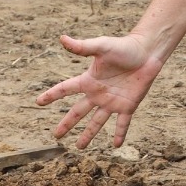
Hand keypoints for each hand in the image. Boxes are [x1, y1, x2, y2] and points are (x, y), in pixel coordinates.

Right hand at [35, 33, 162, 149]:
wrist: (147, 52)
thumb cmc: (124, 47)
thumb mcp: (101, 46)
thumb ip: (82, 47)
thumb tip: (62, 38)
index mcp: (89, 80)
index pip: (65, 89)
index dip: (52, 95)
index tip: (38, 102)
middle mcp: (98, 93)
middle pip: (78, 112)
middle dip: (67, 124)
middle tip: (56, 136)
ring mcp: (112, 102)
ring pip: (97, 122)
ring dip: (88, 135)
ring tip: (80, 147)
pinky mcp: (128, 106)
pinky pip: (122, 123)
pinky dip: (120, 134)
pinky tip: (116, 145)